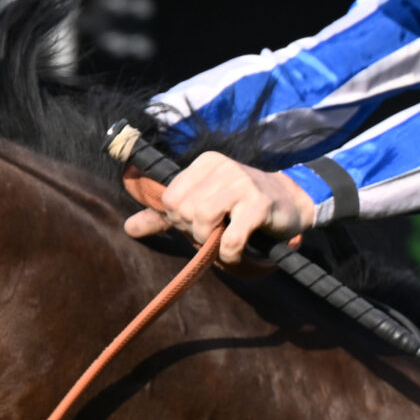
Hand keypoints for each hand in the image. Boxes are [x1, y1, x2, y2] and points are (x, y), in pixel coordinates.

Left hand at [122, 152, 315, 265]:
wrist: (292, 204)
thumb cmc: (242, 207)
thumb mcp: (202, 205)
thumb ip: (164, 217)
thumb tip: (128, 228)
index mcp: (205, 164)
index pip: (170, 198)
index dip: (180, 220)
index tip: (201, 224)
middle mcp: (222, 167)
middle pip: (184, 211)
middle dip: (196, 232)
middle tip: (216, 234)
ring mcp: (242, 183)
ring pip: (203, 222)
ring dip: (212, 244)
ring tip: (226, 242)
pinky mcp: (259, 204)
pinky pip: (229, 239)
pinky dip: (230, 255)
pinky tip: (238, 253)